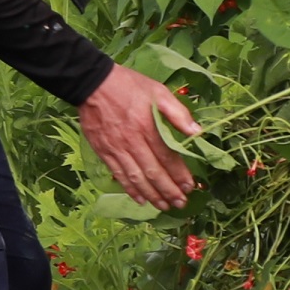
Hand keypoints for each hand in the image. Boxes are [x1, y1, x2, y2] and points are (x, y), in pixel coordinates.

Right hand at [76, 63, 204, 209]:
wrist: (92, 83)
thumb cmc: (129, 86)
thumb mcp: (158, 91)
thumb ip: (177, 113)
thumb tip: (197, 133)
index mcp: (148, 127)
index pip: (167, 157)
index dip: (179, 174)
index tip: (190, 187)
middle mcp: (132, 142)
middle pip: (153, 172)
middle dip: (168, 191)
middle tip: (181, 203)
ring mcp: (116, 149)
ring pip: (136, 178)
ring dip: (151, 195)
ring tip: (163, 206)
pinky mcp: (103, 151)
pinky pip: (118, 174)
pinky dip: (130, 189)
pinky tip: (139, 199)